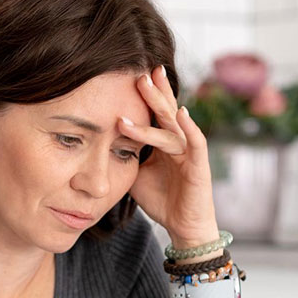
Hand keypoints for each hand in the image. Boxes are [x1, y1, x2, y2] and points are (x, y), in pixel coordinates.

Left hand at [119, 65, 219, 248]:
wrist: (183, 227)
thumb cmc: (161, 200)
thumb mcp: (135, 174)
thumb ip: (124, 156)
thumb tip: (98, 143)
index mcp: (165, 142)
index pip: (155, 113)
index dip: (147, 95)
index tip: (130, 74)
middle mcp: (179, 142)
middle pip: (166, 111)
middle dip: (153, 90)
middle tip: (139, 70)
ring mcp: (190, 152)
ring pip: (173, 124)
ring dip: (159, 105)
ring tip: (145, 87)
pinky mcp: (199, 166)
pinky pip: (196, 143)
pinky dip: (190, 127)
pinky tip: (182, 112)